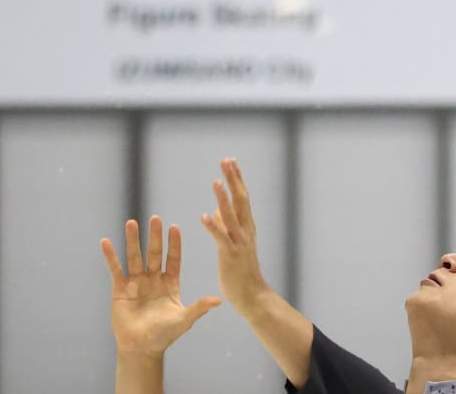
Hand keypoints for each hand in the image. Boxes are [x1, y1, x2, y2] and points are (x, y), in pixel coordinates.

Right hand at [102, 216, 220, 356]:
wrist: (141, 348)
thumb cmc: (164, 335)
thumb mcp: (183, 320)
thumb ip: (198, 308)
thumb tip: (218, 300)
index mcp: (170, 284)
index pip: (173, 259)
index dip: (174, 244)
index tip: (175, 227)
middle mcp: (153, 279)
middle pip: (154, 253)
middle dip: (155, 236)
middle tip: (156, 218)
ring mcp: (136, 283)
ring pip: (135, 256)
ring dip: (133, 240)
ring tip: (132, 222)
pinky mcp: (120, 289)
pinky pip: (116, 269)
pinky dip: (111, 256)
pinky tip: (106, 242)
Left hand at [201, 158, 271, 314]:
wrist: (251, 294)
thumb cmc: (241, 268)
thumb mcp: (235, 241)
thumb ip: (228, 223)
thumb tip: (219, 206)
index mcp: (247, 225)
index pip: (242, 196)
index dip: (236, 178)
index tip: (230, 161)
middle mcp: (246, 230)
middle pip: (240, 200)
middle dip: (233, 180)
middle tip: (226, 161)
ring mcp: (240, 242)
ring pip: (231, 216)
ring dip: (223, 199)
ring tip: (216, 182)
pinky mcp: (231, 255)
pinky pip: (221, 238)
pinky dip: (213, 226)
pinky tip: (204, 216)